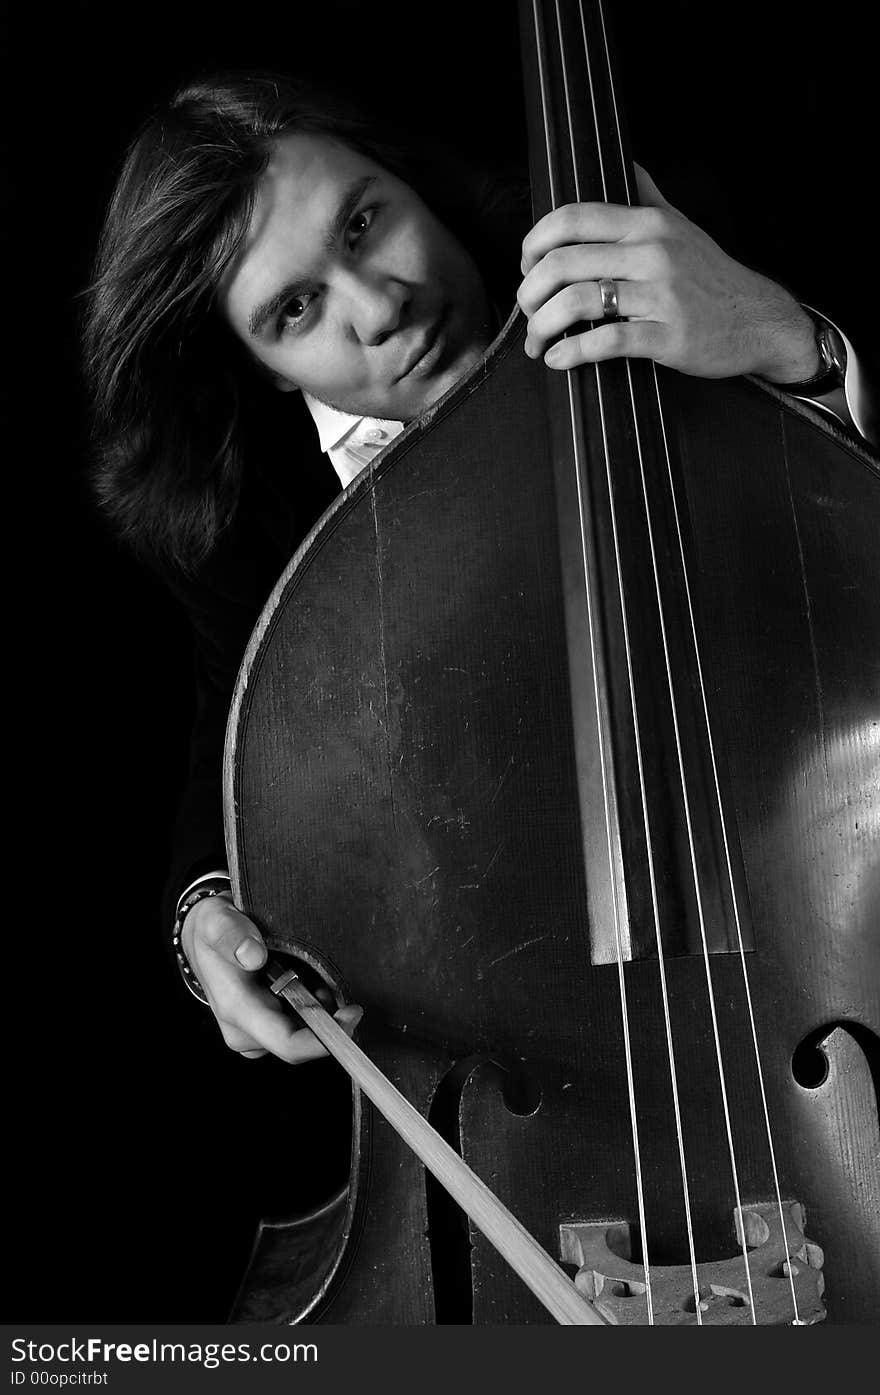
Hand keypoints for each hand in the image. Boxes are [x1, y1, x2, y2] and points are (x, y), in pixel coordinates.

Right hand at [182, 892, 362, 1061]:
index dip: (324, 1040)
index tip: (351, 1014)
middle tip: (332, 979)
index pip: (288, 1044)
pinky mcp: (266, 1027)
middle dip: (328, 1017)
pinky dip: (314, 1004)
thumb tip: (253, 956)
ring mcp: (257, 1033)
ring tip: (312, 971)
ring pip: (305, 1033)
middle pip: (303, 1041)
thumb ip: (231, 934)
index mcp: (237, 1011)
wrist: (203, 937)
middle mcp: (246, 1031)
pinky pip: (301, 1026)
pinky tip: (308, 979)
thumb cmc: (211, 930)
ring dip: (321, 1008)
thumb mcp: (215, 920)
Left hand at [517, 165, 818, 383]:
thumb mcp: (682, 226)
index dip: (533, 244)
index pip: (570, 219)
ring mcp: (660, 294)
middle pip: (563, 263)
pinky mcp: (667, 336)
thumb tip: (629, 164)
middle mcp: (651, 252)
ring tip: (536, 342)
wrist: (760, 320)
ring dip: (542, 326)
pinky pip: (605, 341)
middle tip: (526, 313)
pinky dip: (571, 352)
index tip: (526, 267)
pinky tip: (559, 359)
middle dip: (529, 293)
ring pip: (577, 302)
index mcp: (647, 223)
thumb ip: (649, 196)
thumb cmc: (712, 277)